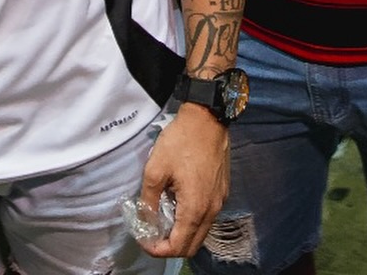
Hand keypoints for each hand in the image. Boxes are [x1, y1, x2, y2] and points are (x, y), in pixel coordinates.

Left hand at [133, 103, 229, 258]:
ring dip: (182, 233)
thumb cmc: (181, 141)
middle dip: (171, 247)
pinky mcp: (222, 189)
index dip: (158, 250)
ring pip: (201, 232)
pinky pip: (208, 216)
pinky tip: (179, 203)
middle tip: (153, 234)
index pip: (178, 247)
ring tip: (164, 218)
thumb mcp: (155, 169)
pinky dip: (193, 220)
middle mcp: (212, 209)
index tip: (144, 239)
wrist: (208, 117)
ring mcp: (220, 200)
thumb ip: (148, 200)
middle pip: (192, 246)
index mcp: (195, 208)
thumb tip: (145, 220)